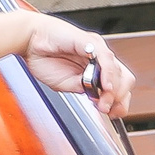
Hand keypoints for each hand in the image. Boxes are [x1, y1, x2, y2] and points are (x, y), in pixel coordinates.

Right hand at [0, 12, 133, 119]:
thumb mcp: (65, 84)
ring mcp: (96, 49)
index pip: (119, 87)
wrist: (29, 41)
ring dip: (113, 91)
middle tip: (106, 108)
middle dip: (119, 98)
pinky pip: (105, 58)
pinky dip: (108, 74)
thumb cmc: (44, 58)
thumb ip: (82, 89)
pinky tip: (104, 85)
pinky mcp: (90, 41)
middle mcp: (100, 59)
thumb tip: (98, 98)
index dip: (118, 102)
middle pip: (125, 80)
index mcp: (95, 69)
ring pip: (118, 71)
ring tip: (102, 101)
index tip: (111, 113)